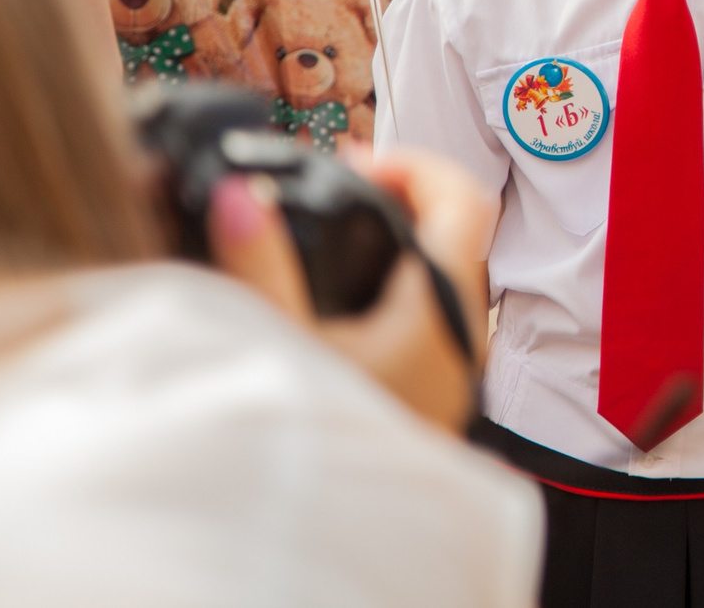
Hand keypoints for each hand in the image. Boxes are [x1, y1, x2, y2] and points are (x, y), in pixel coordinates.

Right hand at [205, 144, 491, 435]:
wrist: (342, 543)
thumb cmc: (320, 452)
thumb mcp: (279, 350)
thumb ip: (257, 268)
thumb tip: (237, 193)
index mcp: (443, 312)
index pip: (465, 199)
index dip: (414, 162)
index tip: (353, 159)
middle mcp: (463, 336)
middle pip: (456, 231)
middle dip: (397, 195)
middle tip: (334, 184)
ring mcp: (453, 367)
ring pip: (443, 274)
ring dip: (394, 241)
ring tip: (331, 229)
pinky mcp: (430, 394)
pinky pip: (427, 314)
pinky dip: (391, 283)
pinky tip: (338, 294)